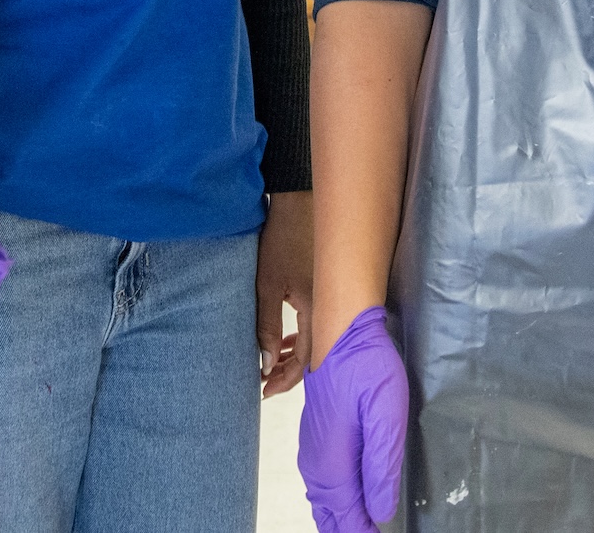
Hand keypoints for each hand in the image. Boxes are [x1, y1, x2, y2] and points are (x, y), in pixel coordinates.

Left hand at [259, 191, 313, 395]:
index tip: (264, 389)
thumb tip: (265, 363)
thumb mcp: (268, 285)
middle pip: (314, 355)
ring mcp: (328, 299)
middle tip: (265, 382)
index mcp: (318, 312)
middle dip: (289, 372)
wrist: (300, 204)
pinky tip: (284, 341)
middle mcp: (329, 310)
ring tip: (271, 364)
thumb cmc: (282, 242)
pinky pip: (314, 325)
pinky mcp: (323, 290)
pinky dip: (299, 338)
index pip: (306, 361)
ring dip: (293, 356)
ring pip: (314, 340)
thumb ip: (267, 326)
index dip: (285, 379)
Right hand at [299, 306, 407, 532]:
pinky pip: (320, 484)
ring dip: (338, 519)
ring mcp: (314, 449)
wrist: (341, 332)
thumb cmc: (367, 369)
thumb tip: (380, 511)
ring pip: (322, 501)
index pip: (349, 516)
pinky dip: (331, 503)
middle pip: (329, 514)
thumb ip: (381, 466)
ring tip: (357, 528)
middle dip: (347, 529)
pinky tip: (343, 503)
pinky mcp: (317, 436)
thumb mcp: (385, 416)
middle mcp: (319, 462)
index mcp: (334, 463)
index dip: (362, 532)